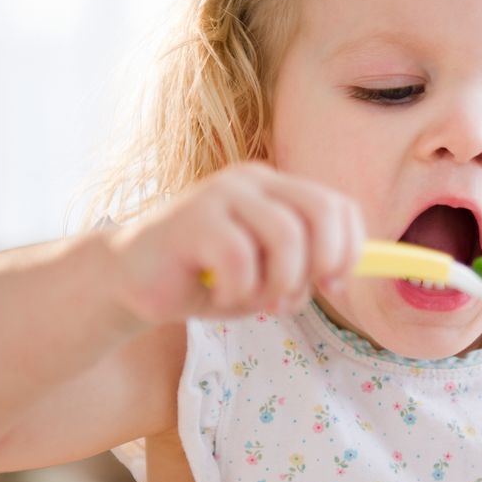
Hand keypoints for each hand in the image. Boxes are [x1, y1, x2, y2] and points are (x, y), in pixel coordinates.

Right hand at [106, 162, 364, 324]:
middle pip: (321, 211)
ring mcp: (221, 195)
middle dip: (324, 262)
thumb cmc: (205, 279)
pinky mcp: (192, 218)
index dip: (350, 248)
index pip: (338, 205)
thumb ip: (304, 271)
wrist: (131, 283)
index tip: (334, 284)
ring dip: (279, 283)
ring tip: (253, 299)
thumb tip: (343, 275)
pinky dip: (238, 291)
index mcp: (276, 189)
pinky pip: (240, 258)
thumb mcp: (266, 276)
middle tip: (296, 294)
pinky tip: (217, 296)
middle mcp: (252, 181)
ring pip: (286, 236)